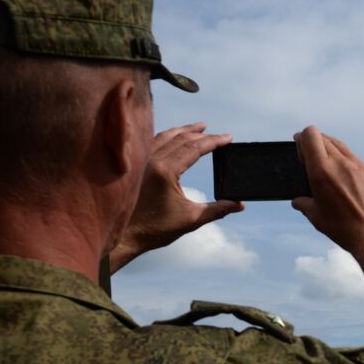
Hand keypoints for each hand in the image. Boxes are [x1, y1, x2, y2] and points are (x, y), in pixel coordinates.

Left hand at [110, 123, 241, 270]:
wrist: (124, 236)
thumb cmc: (155, 229)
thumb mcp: (191, 219)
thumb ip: (218, 210)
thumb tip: (239, 205)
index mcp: (165, 171)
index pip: (194, 148)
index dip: (214, 141)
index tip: (228, 138)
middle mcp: (151, 160)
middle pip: (181, 138)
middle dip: (202, 134)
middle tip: (218, 134)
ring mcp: (141, 161)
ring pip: (165, 136)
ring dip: (184, 130)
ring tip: (199, 127)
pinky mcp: (135, 166)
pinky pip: (153, 142)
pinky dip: (167, 136)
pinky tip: (173, 137)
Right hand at [290, 126, 363, 257]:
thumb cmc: (344, 228)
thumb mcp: (316, 217)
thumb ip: (304, 204)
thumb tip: (297, 201)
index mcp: (321, 171)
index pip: (310, 135)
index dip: (302, 138)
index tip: (300, 148)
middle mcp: (340, 163)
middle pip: (323, 137)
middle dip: (313, 143)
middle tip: (310, 157)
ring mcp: (358, 165)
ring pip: (339, 144)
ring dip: (329, 148)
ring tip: (326, 163)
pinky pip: (353, 157)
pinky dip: (344, 160)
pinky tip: (343, 175)